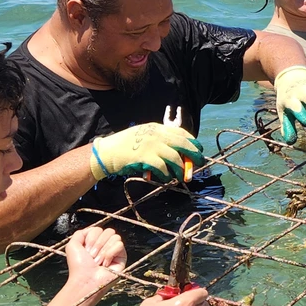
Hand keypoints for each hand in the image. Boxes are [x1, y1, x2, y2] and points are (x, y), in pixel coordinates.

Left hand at [63, 227, 125, 302]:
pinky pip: (120, 245)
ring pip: (115, 237)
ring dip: (104, 250)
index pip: (99, 229)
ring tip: (98, 261)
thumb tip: (92, 229)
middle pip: (108, 231)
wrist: (85, 279)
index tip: (86, 250)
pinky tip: (106, 263)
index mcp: (95, 242)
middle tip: (92, 256)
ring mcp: (114, 251)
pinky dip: (110, 253)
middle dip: (98, 244)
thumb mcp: (72, 245)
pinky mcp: (122, 258)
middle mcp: (105, 245)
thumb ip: (80, 233)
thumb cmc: (78, 266)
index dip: (92, 238)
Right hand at [89, 123, 203, 181]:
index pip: (180, 132)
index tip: (197, 148)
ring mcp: (151, 146)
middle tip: (200, 162)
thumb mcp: (142, 135)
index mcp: (156, 128)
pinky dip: (167, 174)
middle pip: (183, 144)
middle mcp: (156, 135)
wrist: (106, 152)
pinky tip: (166, 178)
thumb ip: (158, 140)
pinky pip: (163, 168)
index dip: (192, 141)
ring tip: (181, 175)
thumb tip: (177, 151)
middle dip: (194, 154)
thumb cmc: (124, 146)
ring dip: (181, 168)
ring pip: (175, 158)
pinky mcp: (146, 158)